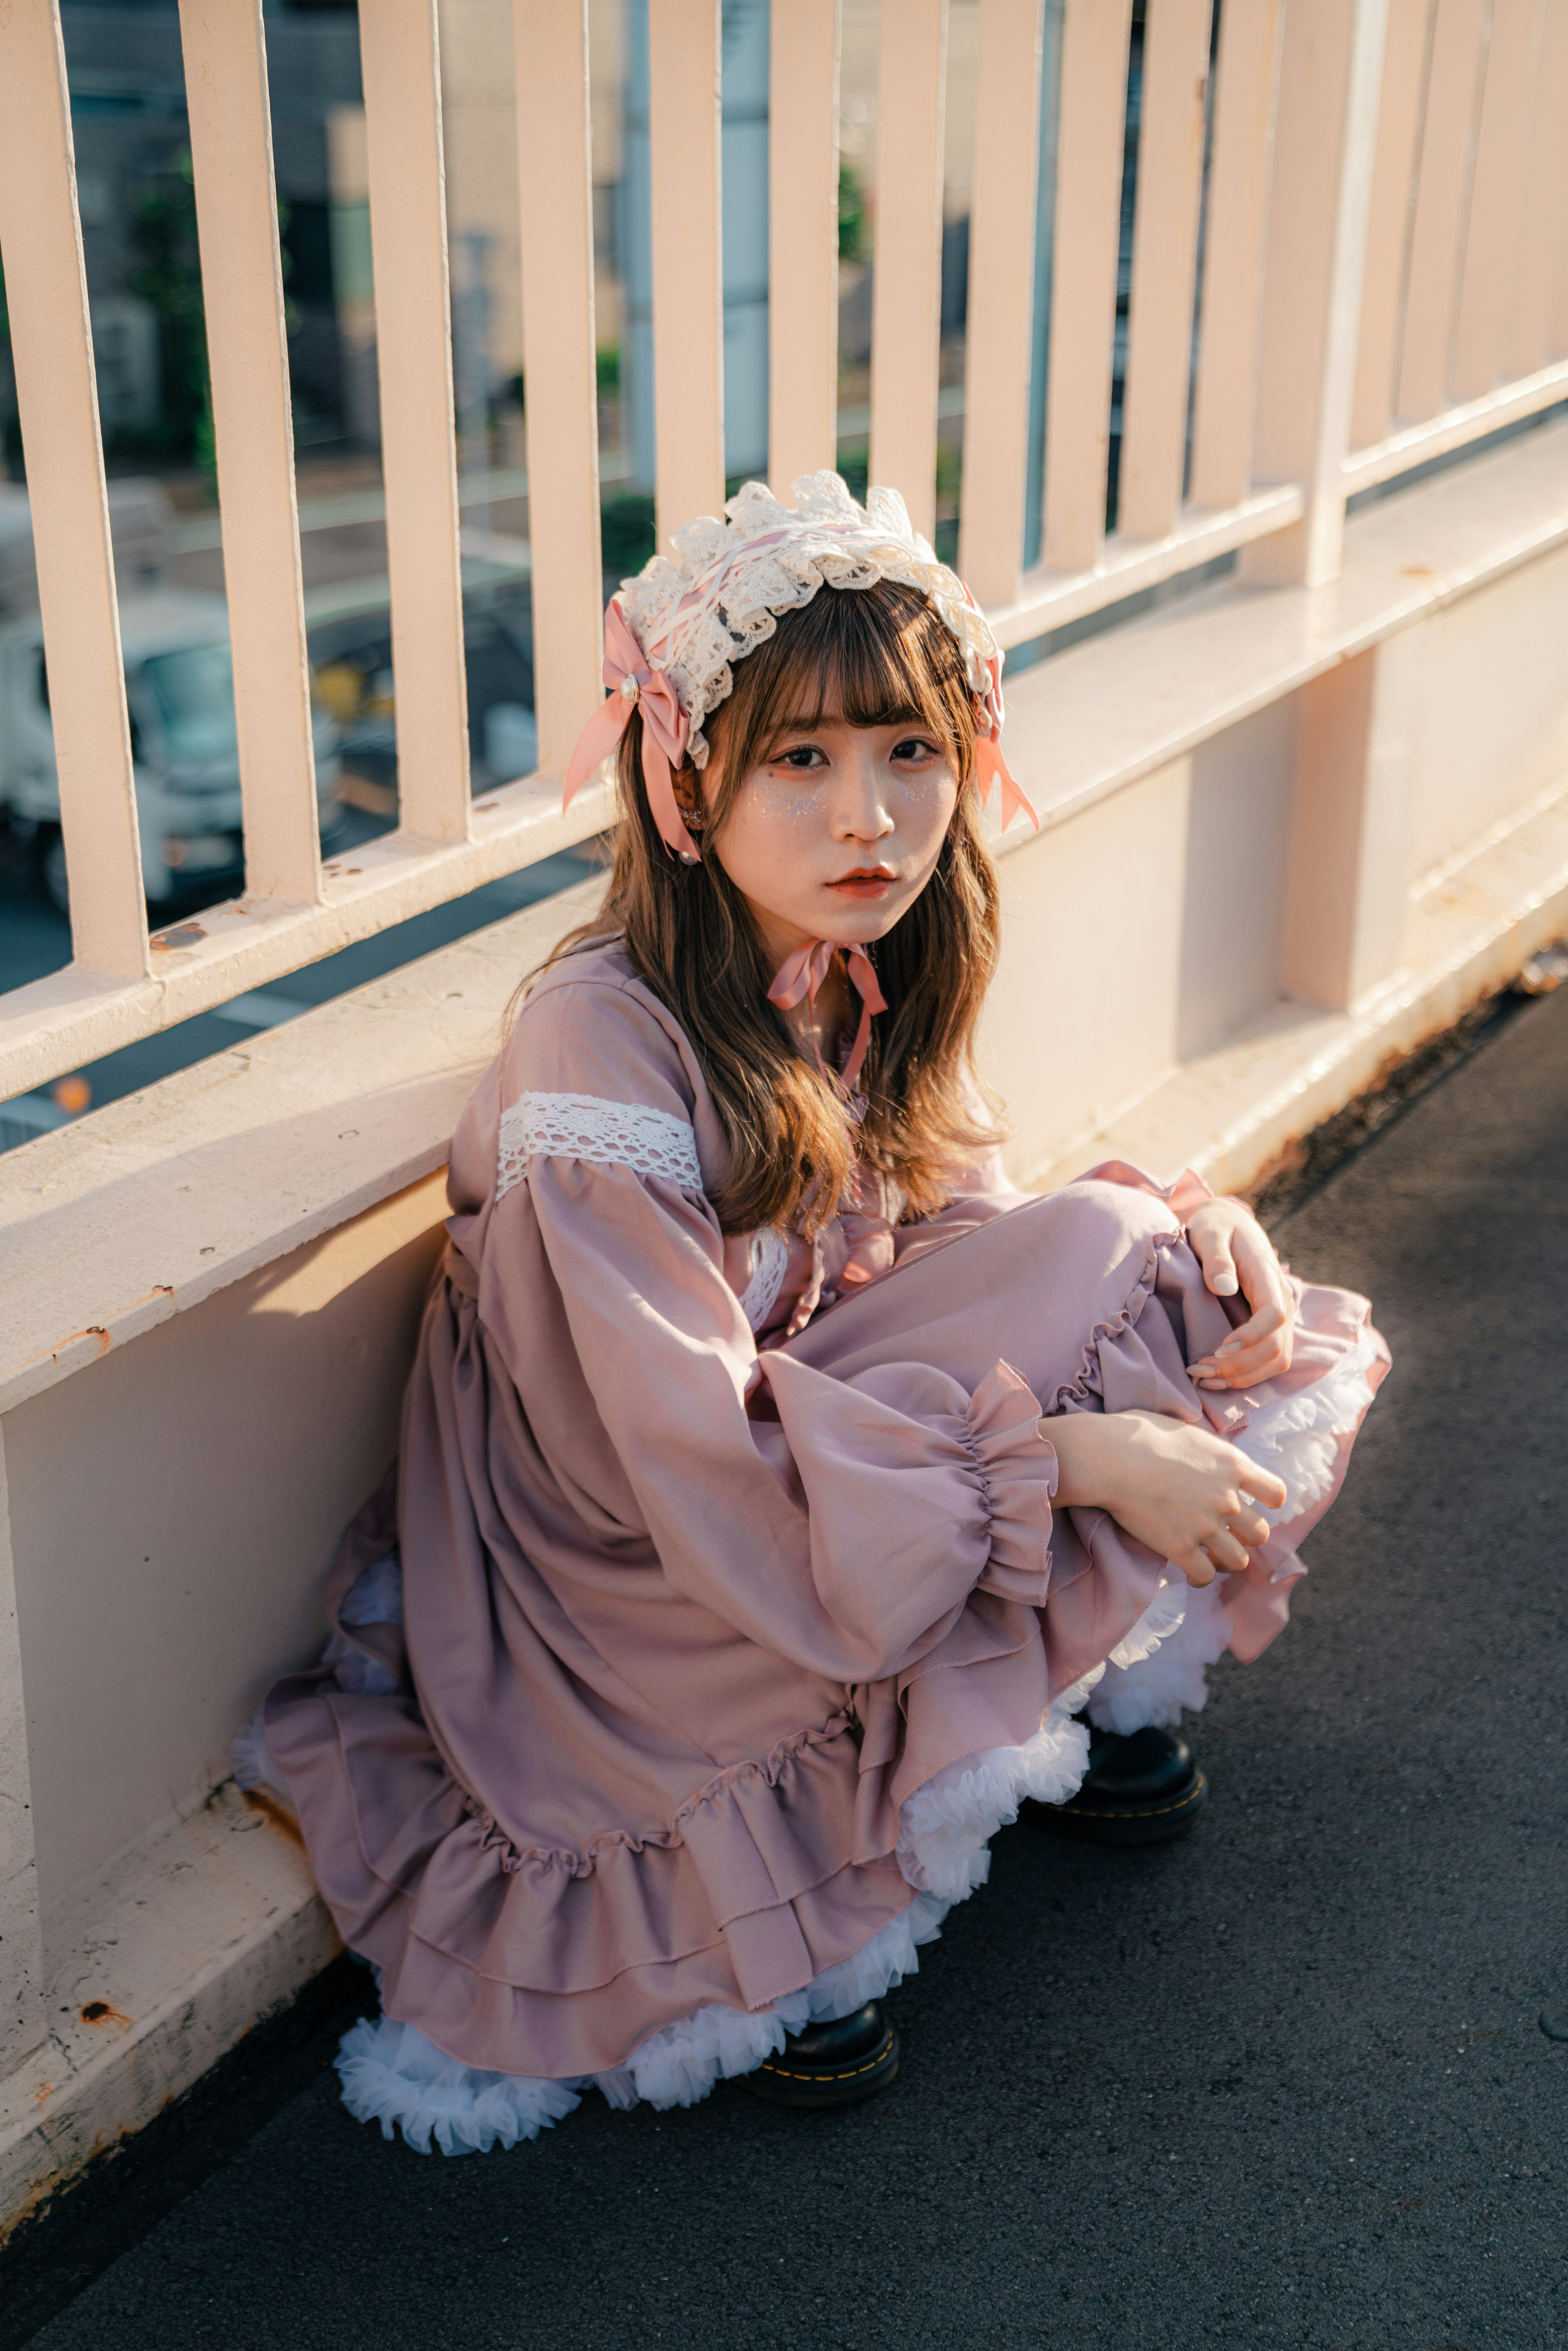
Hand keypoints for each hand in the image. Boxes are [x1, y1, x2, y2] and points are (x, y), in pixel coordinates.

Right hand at [1047, 1408, 1286, 1587]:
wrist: (1110, 1457)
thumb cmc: (1141, 1435)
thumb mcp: (1191, 1433)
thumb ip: (1213, 1454)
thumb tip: (1215, 1462)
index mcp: (1233, 1465)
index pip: (1276, 1493)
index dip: (1269, 1502)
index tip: (1255, 1504)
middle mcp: (1227, 1498)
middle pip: (1259, 1533)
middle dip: (1246, 1535)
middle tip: (1228, 1534)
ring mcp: (1205, 1526)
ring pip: (1239, 1560)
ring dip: (1227, 1560)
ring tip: (1212, 1557)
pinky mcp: (1180, 1547)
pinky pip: (1205, 1575)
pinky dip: (1200, 1577)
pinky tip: (1191, 1571)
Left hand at [1185, 1196, 1293, 1387]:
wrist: (1229, 1226)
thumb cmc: (1217, 1228)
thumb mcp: (1210, 1233)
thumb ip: (1217, 1257)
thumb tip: (1223, 1287)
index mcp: (1267, 1276)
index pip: (1274, 1314)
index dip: (1251, 1337)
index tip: (1218, 1349)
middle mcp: (1282, 1299)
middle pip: (1276, 1346)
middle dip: (1239, 1365)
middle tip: (1198, 1370)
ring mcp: (1280, 1317)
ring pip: (1276, 1360)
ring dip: (1243, 1376)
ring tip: (1205, 1379)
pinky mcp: (1271, 1328)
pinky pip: (1269, 1360)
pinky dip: (1246, 1375)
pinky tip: (1217, 1378)